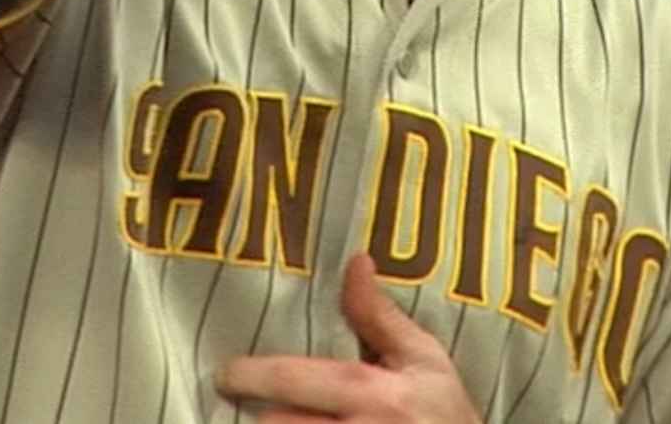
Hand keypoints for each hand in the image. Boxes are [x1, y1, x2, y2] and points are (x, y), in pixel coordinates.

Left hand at [216, 254, 481, 422]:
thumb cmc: (445, 413)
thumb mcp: (424, 360)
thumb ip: (380, 317)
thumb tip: (355, 262)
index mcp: (370, 392)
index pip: (293, 379)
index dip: (250, 374)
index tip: (225, 373)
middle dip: (259, 418)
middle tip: (249, 408)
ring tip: (267, 421)